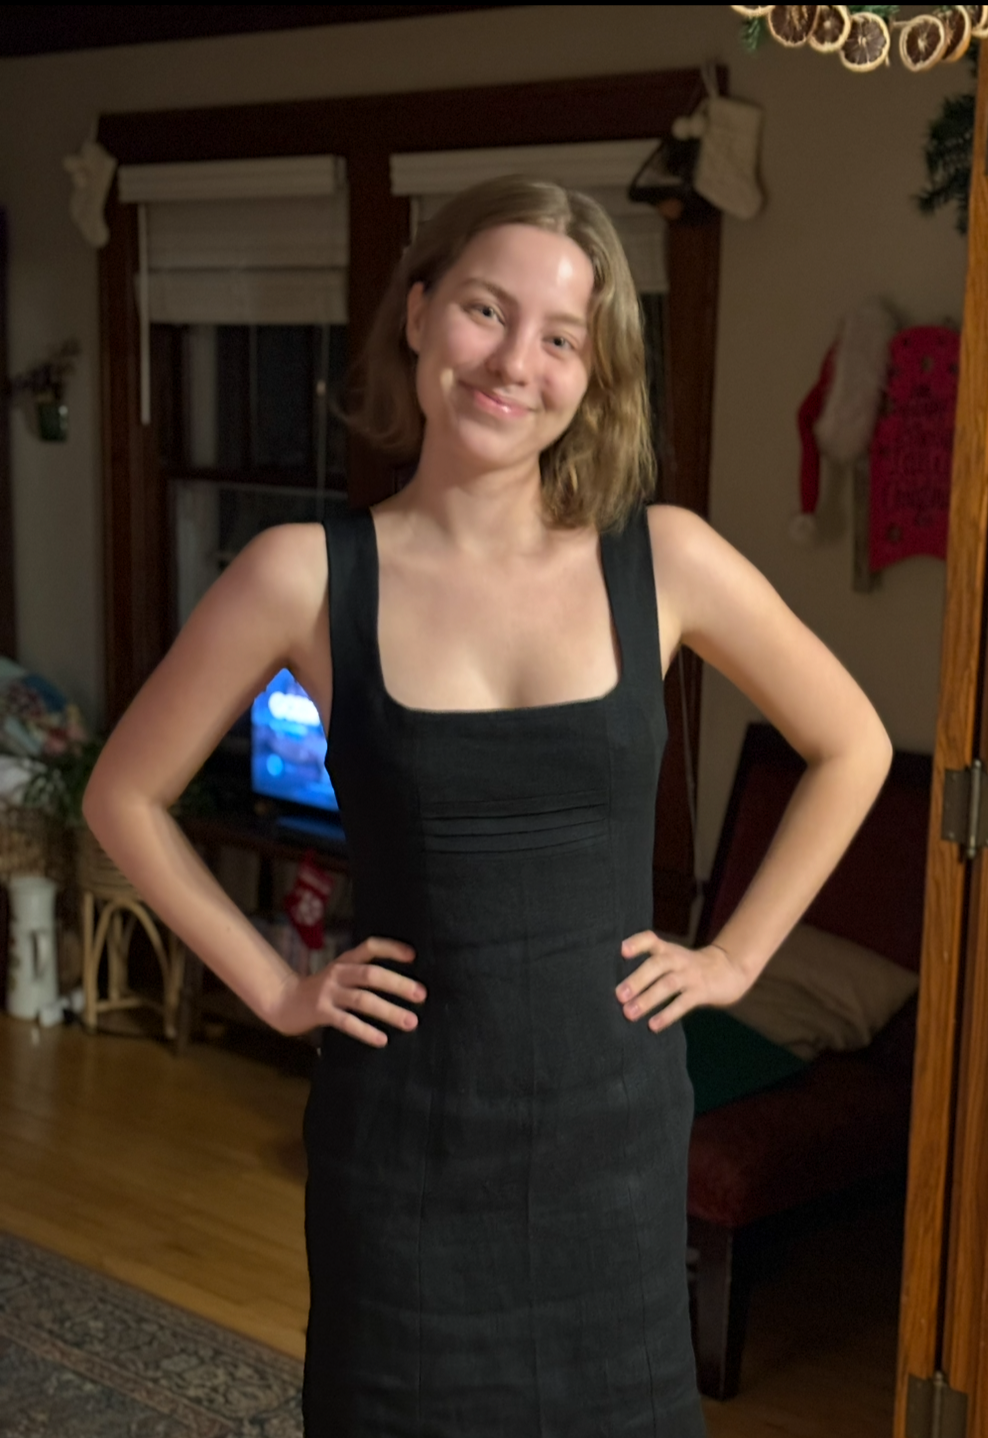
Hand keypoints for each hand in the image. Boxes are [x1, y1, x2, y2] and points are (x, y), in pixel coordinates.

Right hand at [269, 936, 424, 1045]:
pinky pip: (346, 1022)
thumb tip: (404, 984)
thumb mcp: (342, 975)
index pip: (370, 947)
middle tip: (422, 995)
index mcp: (346, 960)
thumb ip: (364, 975)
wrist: (285, 1002)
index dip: (391, 948)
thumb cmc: (323, 990)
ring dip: (389, 1011)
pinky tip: (382, 1039)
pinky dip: (365, 1031)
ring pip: (363, 1000)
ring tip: (411, 1021)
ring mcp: (329, 992)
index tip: (414, 956)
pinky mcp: (321, 1012)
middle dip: (398, 984)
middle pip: (371, 975)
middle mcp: (338, 972)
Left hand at [615, 931, 749, 1032]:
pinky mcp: (701, 992)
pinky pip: (683, 1003)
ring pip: (668, 984)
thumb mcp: (672, 960)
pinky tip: (653, 1025)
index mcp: (667, 950)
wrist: (729, 969)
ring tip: (629, 1013)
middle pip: (657, 964)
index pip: (650, 940)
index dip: (637, 943)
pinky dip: (668, 1014)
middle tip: (618, 995)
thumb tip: (619, 989)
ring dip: (647, 999)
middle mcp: (678, 960)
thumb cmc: (689, 968)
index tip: (622, 951)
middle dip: (637, 979)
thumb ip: (650, 967)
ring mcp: (690, 975)